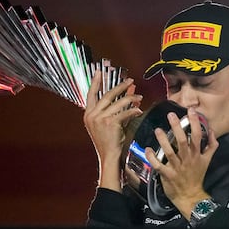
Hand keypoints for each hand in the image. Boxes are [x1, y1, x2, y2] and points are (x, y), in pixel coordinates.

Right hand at [83, 70, 142, 188]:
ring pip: (118, 102)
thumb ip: (115, 110)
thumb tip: (127, 96)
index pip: (91, 94)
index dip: (95, 82)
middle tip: (130, 81)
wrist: (109, 157)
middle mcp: (92, 115)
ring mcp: (99, 118)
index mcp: (88, 114)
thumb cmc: (109, 142)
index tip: (98, 72)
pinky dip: (133, 110)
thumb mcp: (108, 124)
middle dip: (120, 87)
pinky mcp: (110, 123)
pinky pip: (124, 112)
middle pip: (108, 95)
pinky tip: (139, 110)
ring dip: (131, 98)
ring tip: (140, 97)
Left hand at [145, 107, 218, 217]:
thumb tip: (212, 131)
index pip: (197, 136)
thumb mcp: (207, 160)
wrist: (191, 195)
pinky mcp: (167, 175)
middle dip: (177, 128)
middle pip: (183, 141)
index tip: (191, 111)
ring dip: (163, 141)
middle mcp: (187, 159)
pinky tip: (147, 149)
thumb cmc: (197, 176)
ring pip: (170, 152)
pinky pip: (158, 165)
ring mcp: (177, 167)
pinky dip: (152, 158)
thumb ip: (211, 145)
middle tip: (171, 115)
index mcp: (196, 154)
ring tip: (158, 130)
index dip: (195, 123)